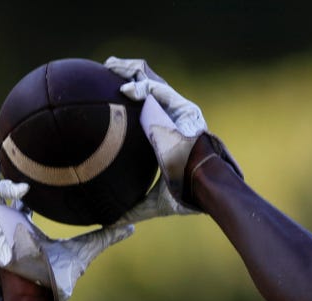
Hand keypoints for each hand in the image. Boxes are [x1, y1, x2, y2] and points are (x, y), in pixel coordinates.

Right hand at [0, 140, 132, 300]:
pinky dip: (4, 187)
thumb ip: (104, 237)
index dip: (16, 174)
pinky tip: (22, 188)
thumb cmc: (56, 277)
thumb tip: (132, 228)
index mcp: (23, 219)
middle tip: (4, 141)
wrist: (40, 293)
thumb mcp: (84, 251)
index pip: (14, 192)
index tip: (28, 155)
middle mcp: (8, 216)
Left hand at [104, 57, 241, 216]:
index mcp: (164, 133)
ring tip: (111, 65)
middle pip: (148, 87)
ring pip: (153, 81)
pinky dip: (141, 89)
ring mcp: (179, 111)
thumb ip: (131, 208)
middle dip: (128, 74)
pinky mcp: (184, 109)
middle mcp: (172, 118)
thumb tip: (109, 224)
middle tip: (107, 68)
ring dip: (131, 71)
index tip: (110, 92)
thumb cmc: (183, 196)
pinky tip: (125, 89)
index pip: (146, 107)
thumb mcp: (150, 202)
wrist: (203, 191)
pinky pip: (159, 91)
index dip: (131, 96)